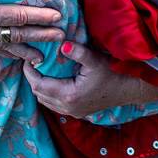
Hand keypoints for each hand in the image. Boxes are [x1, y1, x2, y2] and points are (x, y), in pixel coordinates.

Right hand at [0, 0, 64, 62]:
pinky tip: (17, 57)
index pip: (15, 17)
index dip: (38, 18)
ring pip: (3, 48)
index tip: (56, 17)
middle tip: (61, 37)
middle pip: (14, 36)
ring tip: (43, 57)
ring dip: (24, 51)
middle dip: (39, 37)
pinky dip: (6, 54)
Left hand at [23, 42, 144, 117]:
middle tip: (32, 62)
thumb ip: (77, 52)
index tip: (28, 59)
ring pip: (46, 102)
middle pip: (39, 95)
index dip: (29, 73)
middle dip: (33, 79)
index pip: (39, 85)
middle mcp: (68, 108)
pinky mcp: (77, 112)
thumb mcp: (94, 60)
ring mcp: (73, 112)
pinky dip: (49, 94)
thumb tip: (61, 45)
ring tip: (40, 70)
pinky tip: (53, 81)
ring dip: (40, 87)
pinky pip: (55, 105)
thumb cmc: (112, 73)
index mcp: (69, 95)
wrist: (129, 89)